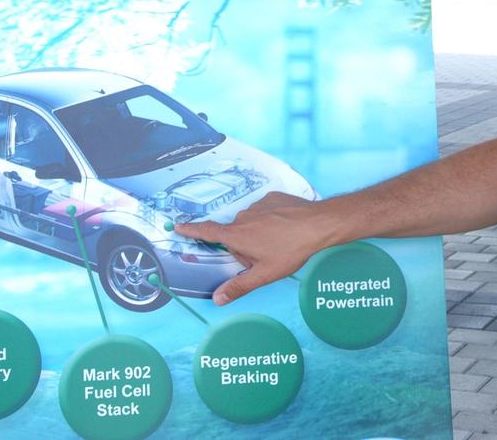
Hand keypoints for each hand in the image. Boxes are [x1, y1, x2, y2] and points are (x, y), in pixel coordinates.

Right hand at [175, 192, 330, 304]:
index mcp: (237, 235)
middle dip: (245, 246)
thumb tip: (217, 299)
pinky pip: (266, 211)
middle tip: (265, 256)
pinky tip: (286, 228)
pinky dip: (272, 220)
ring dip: (260, 233)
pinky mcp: (273, 197)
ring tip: (280, 242)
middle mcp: (244, 216)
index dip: (191, 230)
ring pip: (252, 223)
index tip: (178, 225)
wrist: (318, 224)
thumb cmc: (291, 249)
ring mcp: (259, 205)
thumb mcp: (264, 274)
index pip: (207, 231)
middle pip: (235, 234)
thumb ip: (239, 286)